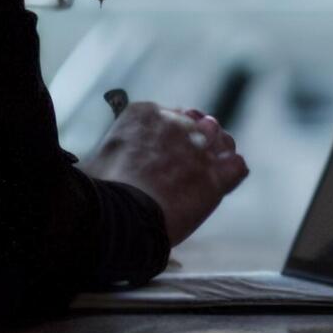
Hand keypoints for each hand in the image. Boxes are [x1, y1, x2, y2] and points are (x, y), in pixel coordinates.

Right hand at [86, 100, 248, 246]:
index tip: (163, 151)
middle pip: (198, 125)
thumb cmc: (98, 194)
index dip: (169, 135)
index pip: (169, 116)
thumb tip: (108, 160)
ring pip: (222, 142)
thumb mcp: (96, 159)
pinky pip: (236, 166)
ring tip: (206, 172)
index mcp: (143, 114)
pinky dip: (230, 174)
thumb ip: (113, 150)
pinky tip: (220, 184)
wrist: (116, 218)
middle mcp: (175, 124)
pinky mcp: (214, 177)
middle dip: (196, 142)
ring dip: (218, 153)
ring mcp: (198, 149)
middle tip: (185, 166)